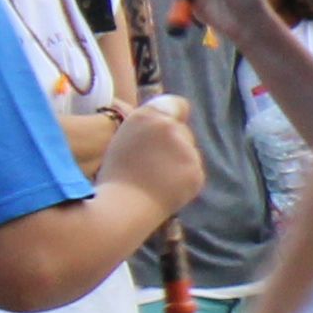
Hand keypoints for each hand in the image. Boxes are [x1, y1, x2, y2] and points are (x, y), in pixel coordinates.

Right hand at [99, 92, 200, 215]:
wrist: (122, 207)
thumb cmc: (116, 176)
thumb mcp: (124, 138)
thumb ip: (149, 125)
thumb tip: (173, 117)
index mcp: (145, 116)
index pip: (175, 104)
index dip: (172, 116)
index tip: (166, 128)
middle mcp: (169, 127)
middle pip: (181, 131)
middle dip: (172, 143)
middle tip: (150, 163)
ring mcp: (186, 150)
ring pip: (188, 151)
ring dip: (177, 161)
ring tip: (154, 178)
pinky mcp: (196, 172)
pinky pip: (193, 170)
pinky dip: (183, 177)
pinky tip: (165, 187)